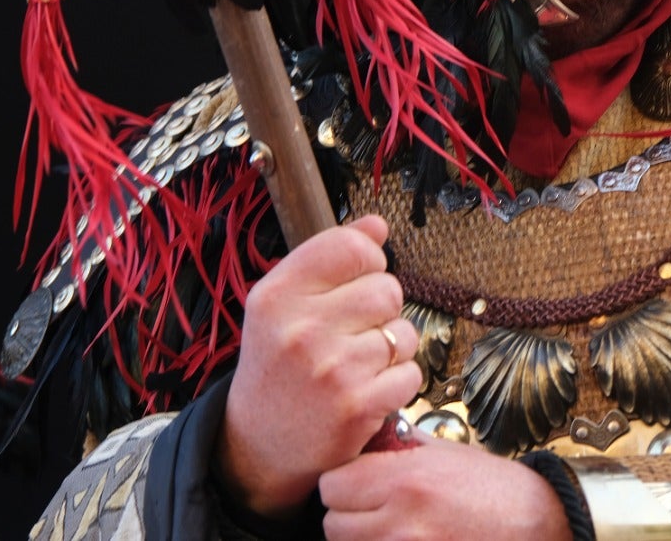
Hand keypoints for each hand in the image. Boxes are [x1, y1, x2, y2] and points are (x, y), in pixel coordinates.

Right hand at [215, 215, 421, 517]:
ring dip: (391, 347)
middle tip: (353, 332)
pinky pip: (410, 372)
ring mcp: (331, 369)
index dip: (367, 260)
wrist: (259, 446)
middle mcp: (300, 329)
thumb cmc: (277, 366)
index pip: (351, 246)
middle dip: (381, 309)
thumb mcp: (283, 304)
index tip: (357, 279)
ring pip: (403, 331)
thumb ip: (329, 257)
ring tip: (358, 363)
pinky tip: (368, 389)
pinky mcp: (357, 406)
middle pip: (386, 288)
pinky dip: (397, 381)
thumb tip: (377, 224)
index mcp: (276, 296)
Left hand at [321, 439, 571, 540]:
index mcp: (404, 479)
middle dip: (347, 513)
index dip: (341, 482)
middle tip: (371, 507)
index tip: (355, 482)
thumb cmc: (494, 488)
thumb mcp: (446, 453)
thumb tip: (366, 442)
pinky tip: (401, 537)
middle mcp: (399, 520)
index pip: (331, 484)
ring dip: (360, 537)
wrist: (535, 523)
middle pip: (333, 523)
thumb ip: (400, 448)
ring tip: (388, 526)